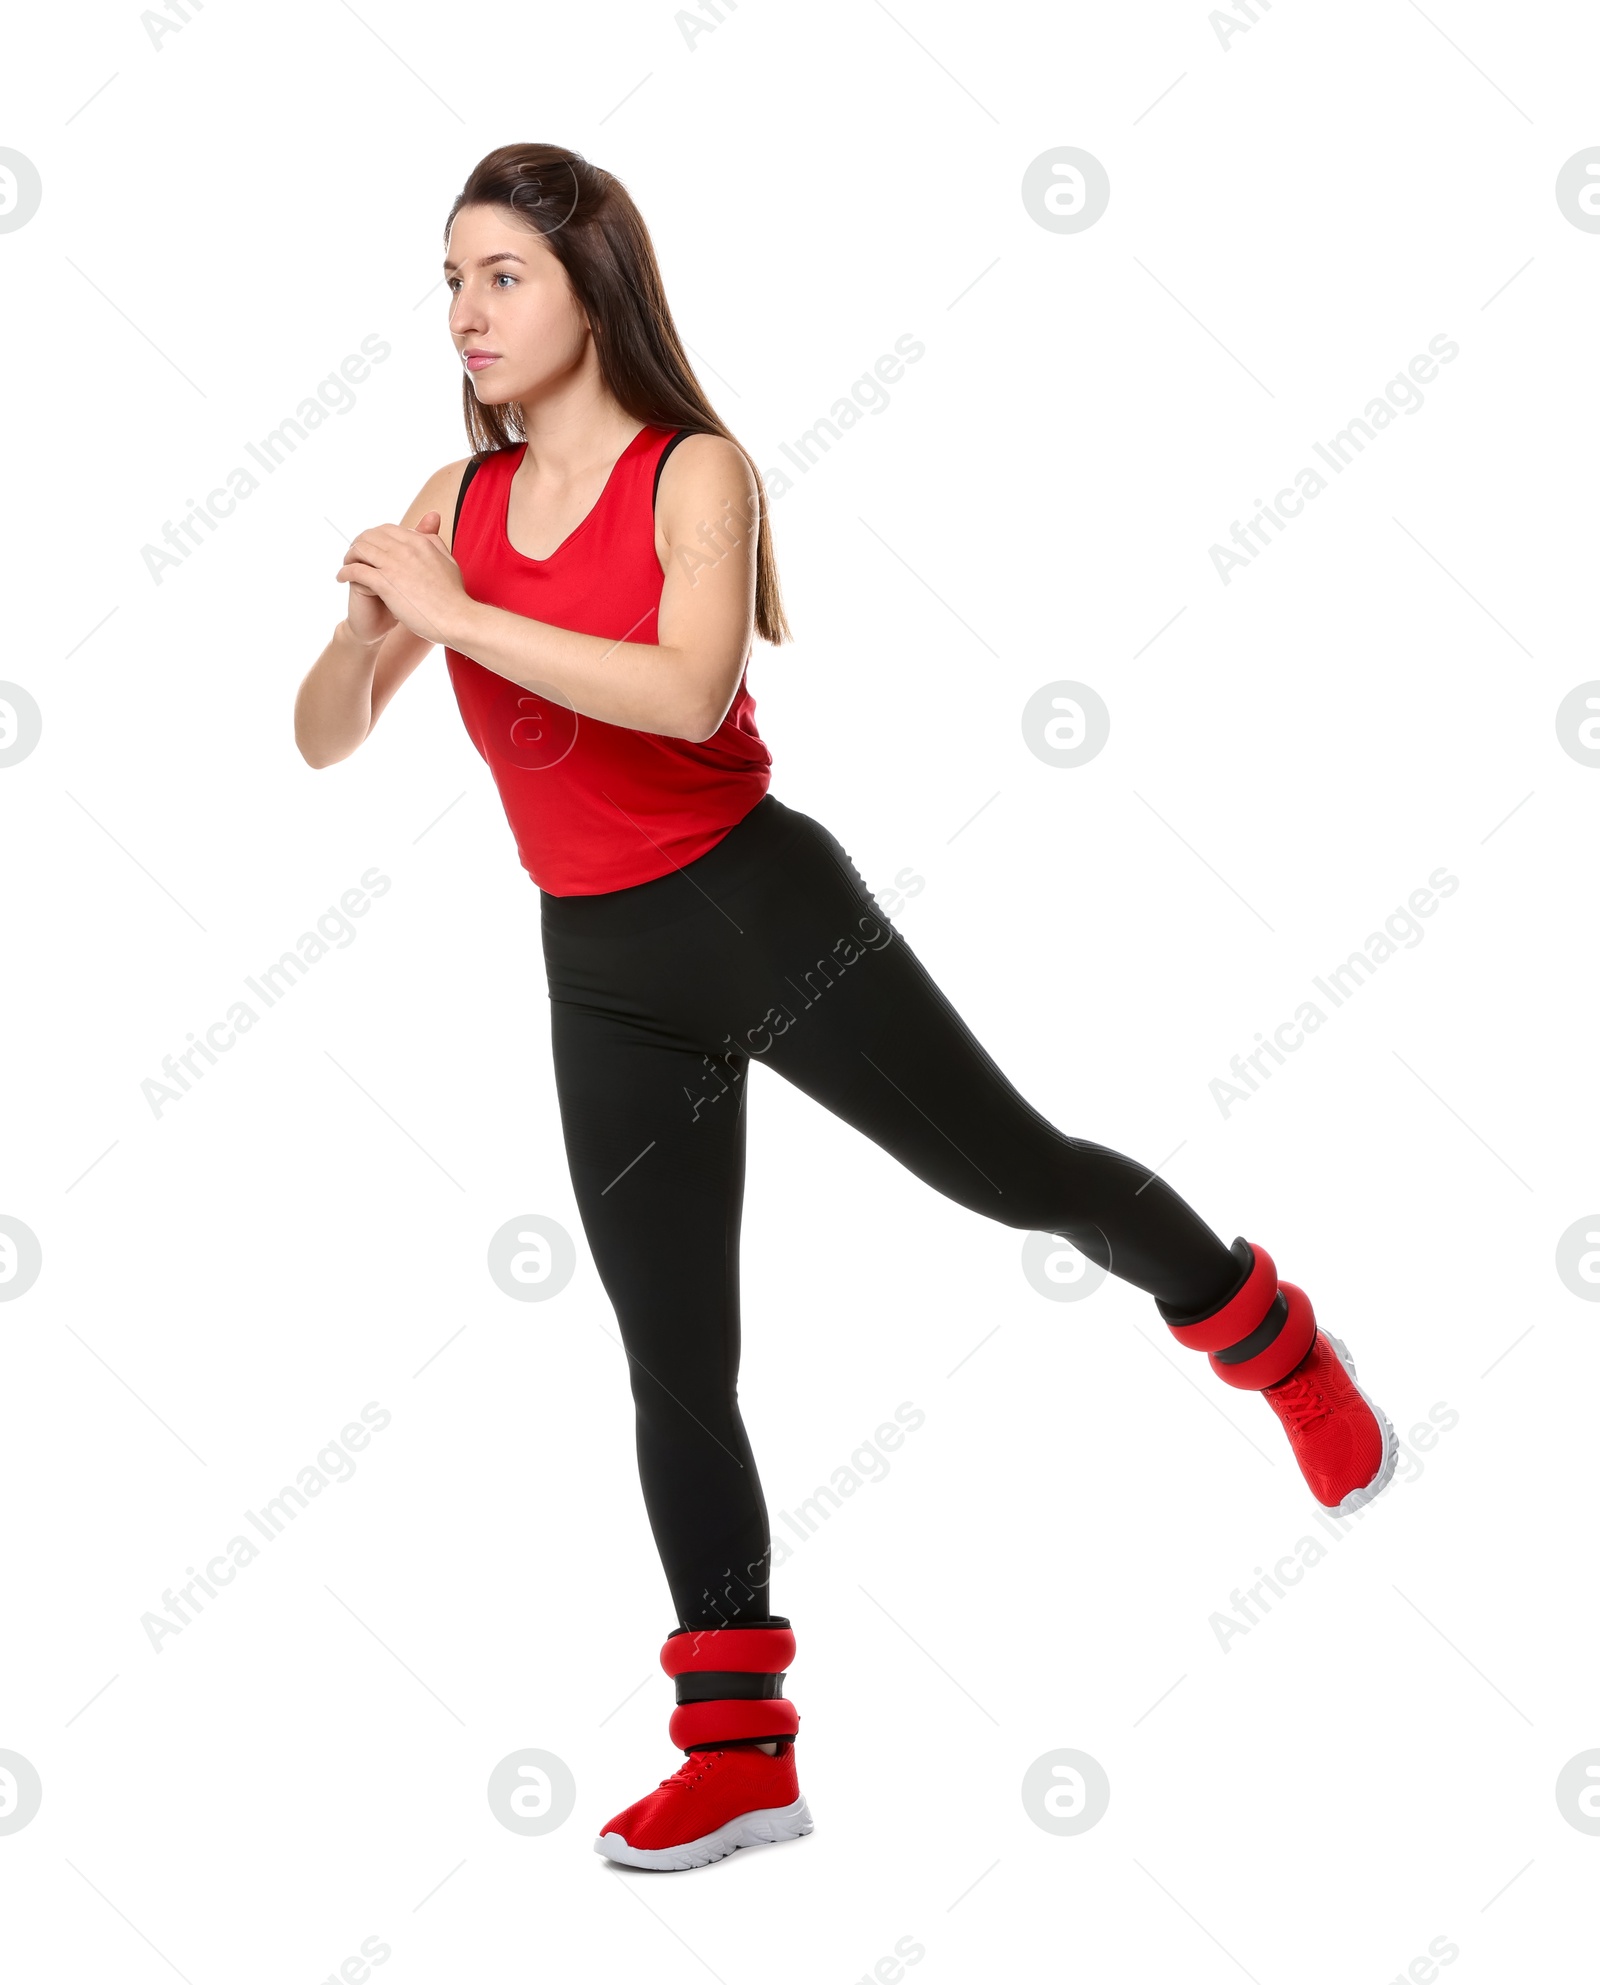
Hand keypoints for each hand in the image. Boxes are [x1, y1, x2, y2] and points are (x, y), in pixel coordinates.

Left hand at [335, 513, 466, 646]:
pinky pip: (356, 571)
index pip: (387, 529)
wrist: (458, 619)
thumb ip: (436, 544)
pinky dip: (345, 572)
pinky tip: (341, 579)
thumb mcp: (448, 562)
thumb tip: (427, 533)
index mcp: (420, 541)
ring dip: (349, 556)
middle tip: (353, 556)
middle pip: (370, 536)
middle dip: (358, 544)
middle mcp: (406, 547)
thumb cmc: (455, 597)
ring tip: (346, 566)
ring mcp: (395, 564)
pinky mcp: (386, 583)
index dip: (373, 537)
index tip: (369, 548)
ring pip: (360, 549)